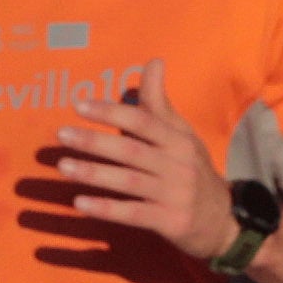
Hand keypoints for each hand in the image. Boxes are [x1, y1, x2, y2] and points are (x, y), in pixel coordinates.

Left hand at [43, 95, 231, 266]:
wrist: (221, 219)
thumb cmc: (191, 169)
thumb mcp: (181, 134)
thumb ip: (159, 102)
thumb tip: (154, 60)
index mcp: (178, 140)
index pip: (143, 121)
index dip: (112, 112)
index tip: (79, 105)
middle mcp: (178, 165)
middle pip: (131, 150)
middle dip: (95, 141)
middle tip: (61, 133)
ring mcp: (174, 195)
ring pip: (129, 181)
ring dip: (94, 174)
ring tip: (63, 166)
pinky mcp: (169, 221)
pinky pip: (133, 213)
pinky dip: (106, 209)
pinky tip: (80, 203)